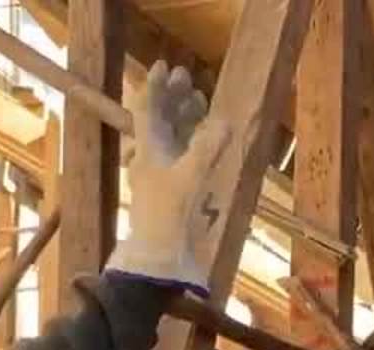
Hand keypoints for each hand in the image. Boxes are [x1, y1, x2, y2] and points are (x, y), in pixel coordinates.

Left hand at [105, 60, 230, 296]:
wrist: (158, 259)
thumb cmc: (168, 218)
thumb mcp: (190, 180)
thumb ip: (208, 148)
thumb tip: (226, 122)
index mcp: (149, 150)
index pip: (147, 110)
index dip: (155, 87)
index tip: (164, 67)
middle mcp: (151, 158)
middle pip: (159, 119)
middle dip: (172, 97)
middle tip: (187, 78)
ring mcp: (161, 174)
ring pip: (170, 136)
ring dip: (183, 117)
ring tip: (199, 100)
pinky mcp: (172, 190)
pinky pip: (180, 155)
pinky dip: (192, 140)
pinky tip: (204, 137)